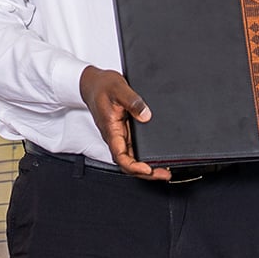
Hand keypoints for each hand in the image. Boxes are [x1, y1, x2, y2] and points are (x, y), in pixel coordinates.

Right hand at [79, 65, 170, 180]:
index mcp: (111, 129)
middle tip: (164, 174)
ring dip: (147, 166)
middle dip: (146, 172)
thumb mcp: (118, 88)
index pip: (120, 156)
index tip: (147, 169)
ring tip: (165, 169)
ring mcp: (120, 135)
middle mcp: (115, 136)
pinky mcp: (124, 131)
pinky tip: (157, 155)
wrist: (93, 83)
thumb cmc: (102, 87)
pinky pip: (135, 147)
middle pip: (128, 162)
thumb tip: (146, 115)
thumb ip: (133, 102)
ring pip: (132, 157)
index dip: (134, 166)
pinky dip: (146, 155)